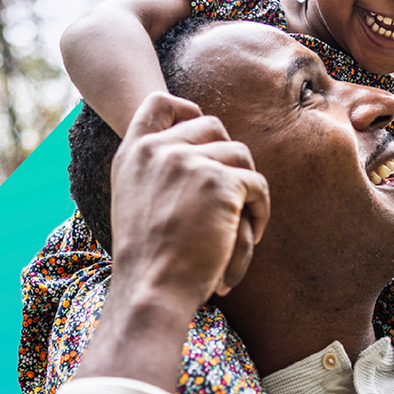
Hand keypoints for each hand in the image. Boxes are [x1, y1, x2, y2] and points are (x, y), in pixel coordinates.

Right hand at [106, 91, 269, 301]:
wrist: (152, 289)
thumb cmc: (147, 260)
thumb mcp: (133, 202)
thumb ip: (154, 171)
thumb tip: (198, 152)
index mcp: (133, 154)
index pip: (159, 104)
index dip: (186, 110)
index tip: (202, 133)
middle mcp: (159, 150)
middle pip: (212, 125)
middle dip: (228, 156)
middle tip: (232, 192)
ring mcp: (189, 162)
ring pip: (240, 155)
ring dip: (247, 188)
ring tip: (242, 221)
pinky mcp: (220, 182)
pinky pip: (256, 185)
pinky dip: (260, 211)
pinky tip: (251, 234)